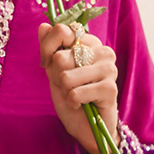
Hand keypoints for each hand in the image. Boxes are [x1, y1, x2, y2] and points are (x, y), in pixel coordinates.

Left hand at [38, 21, 118, 153]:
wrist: (87, 127)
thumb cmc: (71, 97)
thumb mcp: (54, 71)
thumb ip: (49, 48)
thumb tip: (43, 25)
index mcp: (90, 42)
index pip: (62, 30)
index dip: (47, 50)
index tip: (48, 64)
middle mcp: (103, 51)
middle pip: (60, 57)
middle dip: (57, 77)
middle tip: (68, 86)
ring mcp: (109, 69)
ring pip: (66, 76)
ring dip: (64, 91)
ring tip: (75, 96)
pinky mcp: (110, 89)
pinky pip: (75, 93)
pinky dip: (72, 103)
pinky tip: (81, 105)